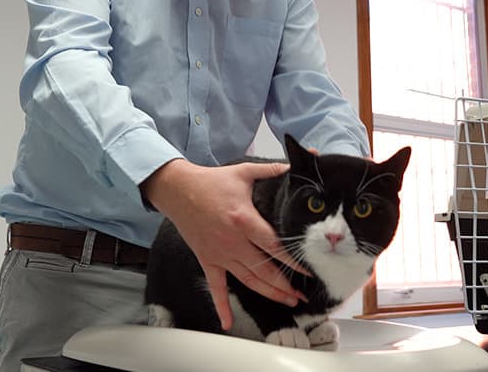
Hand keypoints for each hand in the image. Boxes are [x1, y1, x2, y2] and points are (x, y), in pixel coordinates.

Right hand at [142, 158, 307, 330]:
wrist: (178, 190)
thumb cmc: (212, 181)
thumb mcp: (243, 172)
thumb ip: (272, 169)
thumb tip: (295, 163)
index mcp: (244, 220)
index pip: (273, 246)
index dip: (292, 261)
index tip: (308, 271)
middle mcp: (232, 242)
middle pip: (264, 269)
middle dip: (285, 285)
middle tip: (302, 296)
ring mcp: (219, 254)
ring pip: (248, 280)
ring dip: (268, 294)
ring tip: (287, 302)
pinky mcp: (207, 260)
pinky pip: (216, 287)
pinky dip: (221, 306)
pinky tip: (227, 323)